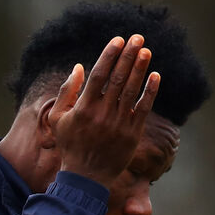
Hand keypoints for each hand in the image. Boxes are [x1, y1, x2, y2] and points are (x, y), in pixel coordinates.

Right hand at [48, 34, 159, 186]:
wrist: (87, 177)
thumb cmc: (71, 145)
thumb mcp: (59, 118)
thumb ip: (67, 91)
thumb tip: (78, 66)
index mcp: (84, 107)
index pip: (99, 74)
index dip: (110, 55)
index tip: (118, 39)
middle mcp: (103, 113)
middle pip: (118, 78)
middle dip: (128, 56)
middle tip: (137, 37)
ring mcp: (119, 124)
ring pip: (132, 91)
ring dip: (140, 69)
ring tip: (146, 51)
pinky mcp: (132, 134)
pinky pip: (143, 109)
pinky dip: (150, 92)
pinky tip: (155, 76)